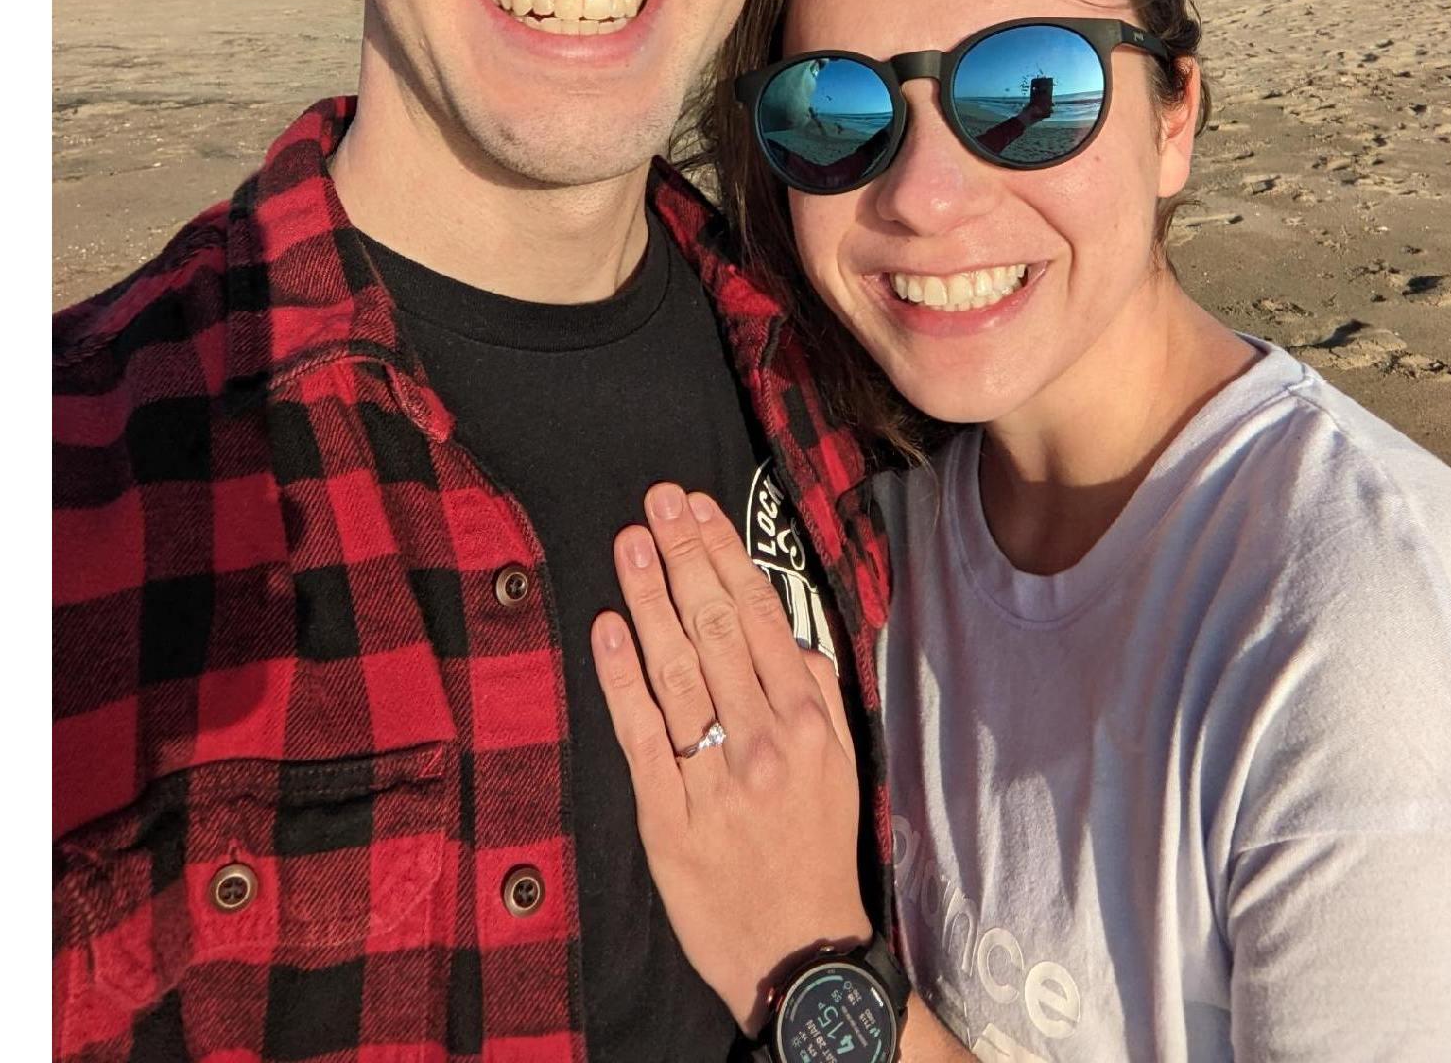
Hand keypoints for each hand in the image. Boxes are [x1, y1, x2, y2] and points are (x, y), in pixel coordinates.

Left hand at [591, 481, 870, 1034]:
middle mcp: (762, 740)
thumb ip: (817, 689)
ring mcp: (713, 777)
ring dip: (650, 597)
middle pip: (715, 629)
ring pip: (675, 670)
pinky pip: (641, 734)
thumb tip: (786, 626)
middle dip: (685, 555)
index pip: (761, 616)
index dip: (725, 554)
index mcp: (807, 721)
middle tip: (658, 500)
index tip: (699, 508)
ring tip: (631, 543)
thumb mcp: (842, 761)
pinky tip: (608, 628)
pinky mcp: (667, 816)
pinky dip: (622, 678)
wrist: (796, 949)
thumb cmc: (817, 845)